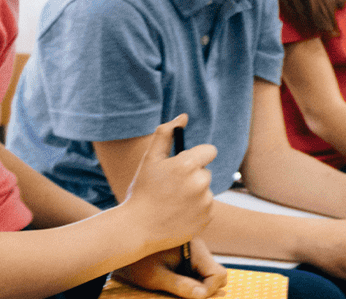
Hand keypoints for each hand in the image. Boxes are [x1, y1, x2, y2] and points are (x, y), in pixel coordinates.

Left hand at [113, 238, 225, 298]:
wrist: (121, 243)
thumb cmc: (135, 261)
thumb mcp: (155, 277)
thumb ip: (180, 286)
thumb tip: (202, 296)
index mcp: (195, 248)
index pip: (218, 274)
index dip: (209, 291)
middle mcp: (198, 248)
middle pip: (216, 275)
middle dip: (205, 290)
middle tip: (185, 296)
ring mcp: (193, 252)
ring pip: (208, 275)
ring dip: (197, 287)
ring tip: (177, 291)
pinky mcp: (186, 257)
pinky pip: (197, 273)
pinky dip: (191, 282)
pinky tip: (173, 284)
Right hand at [122, 116, 216, 253]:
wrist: (136, 230)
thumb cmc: (142, 192)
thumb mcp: (150, 160)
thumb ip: (166, 133)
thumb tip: (183, 117)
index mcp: (188, 164)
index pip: (209, 151)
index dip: (196, 157)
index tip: (185, 165)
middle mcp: (200, 182)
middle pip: (205, 172)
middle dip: (192, 176)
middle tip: (172, 188)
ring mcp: (205, 202)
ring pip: (205, 190)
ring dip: (194, 194)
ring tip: (172, 203)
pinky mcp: (206, 218)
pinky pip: (206, 208)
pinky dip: (196, 210)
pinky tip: (178, 215)